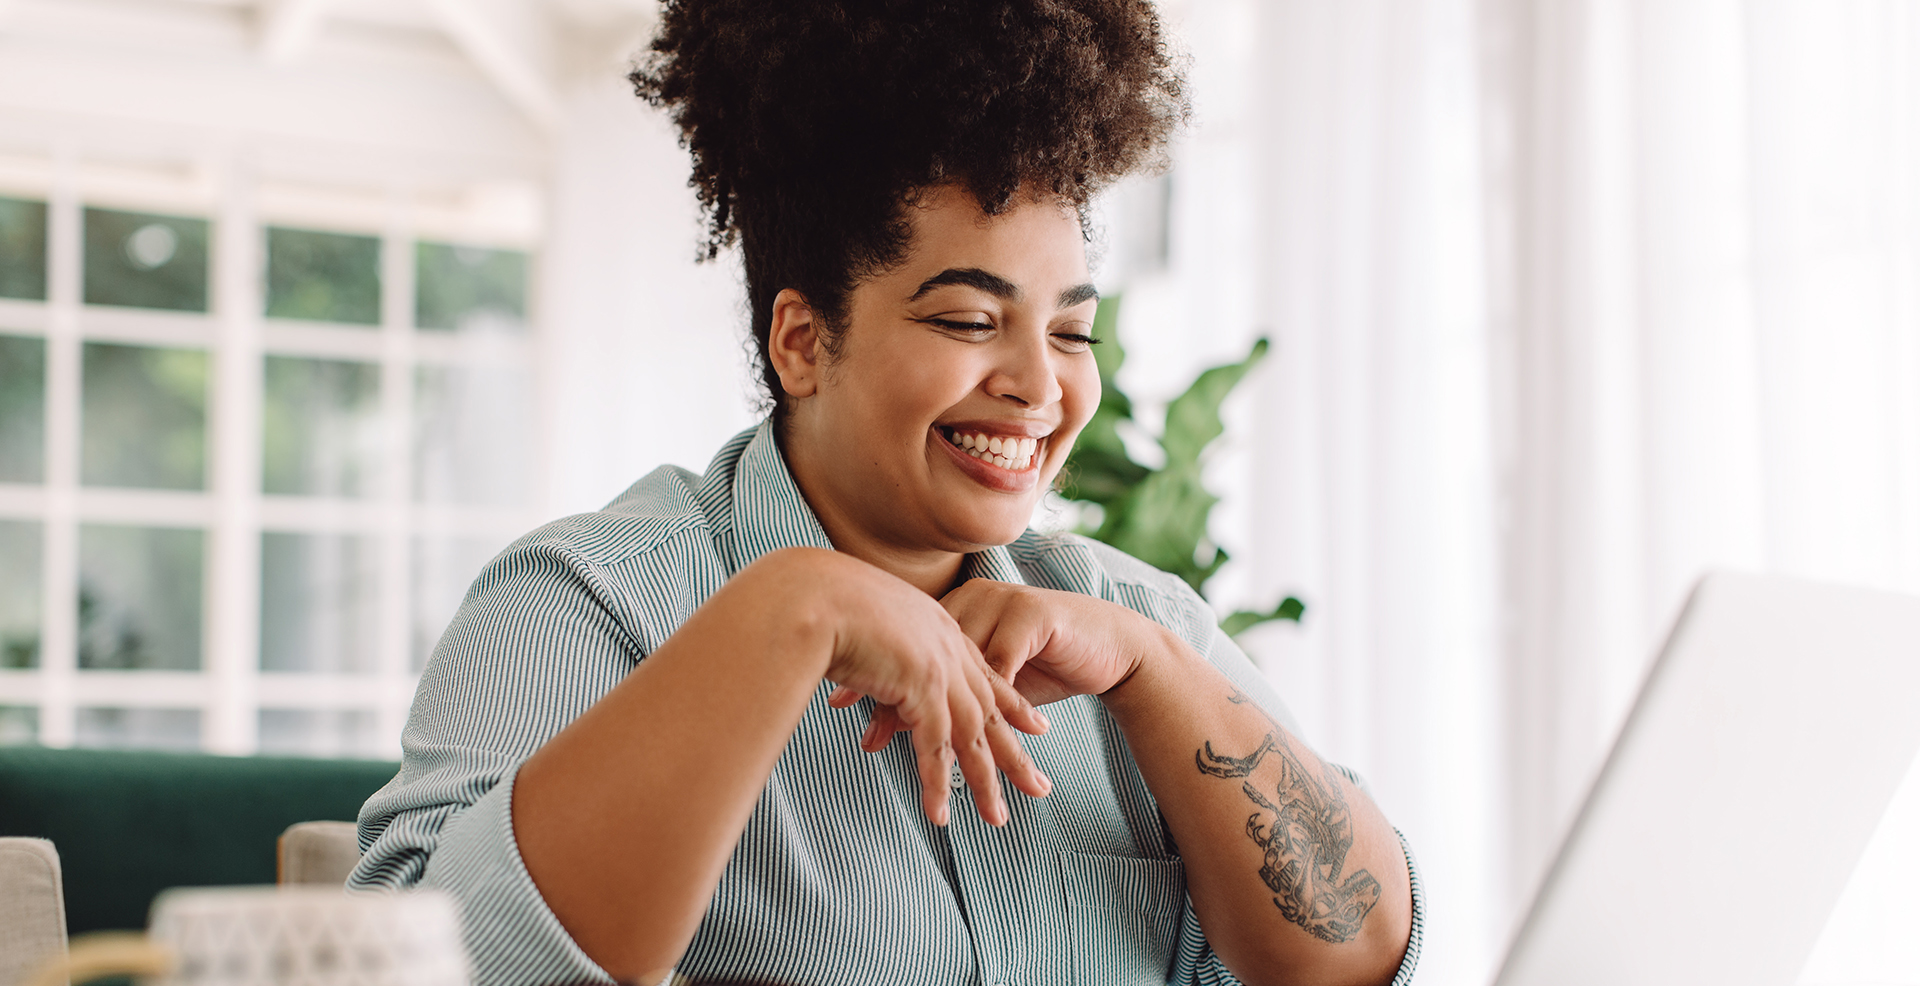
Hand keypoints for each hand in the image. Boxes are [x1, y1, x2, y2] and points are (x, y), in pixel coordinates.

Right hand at [790, 551, 1051, 827]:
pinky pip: (934, 747)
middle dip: (1014, 752)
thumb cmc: (822, 601)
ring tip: (997, 819)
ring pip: (972, 736)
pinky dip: (937, 784)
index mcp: (938, 627)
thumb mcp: (863, 620)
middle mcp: (948, 648)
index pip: (984, 673)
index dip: (1011, 703)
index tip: (1035, 726)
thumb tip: (866, 662)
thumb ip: (877, 644)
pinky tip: (941, 814)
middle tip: (1038, 786)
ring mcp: (938, 669)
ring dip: (985, 781)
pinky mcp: (921, 689)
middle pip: (990, 710)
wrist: (814, 594)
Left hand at [847, 579, 1156, 749]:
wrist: (1110, 644)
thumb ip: (945, 690)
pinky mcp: (1034, 618)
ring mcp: (1003, 604)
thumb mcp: (988, 677)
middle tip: (866, 733)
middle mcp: (975, 600)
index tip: (839, 700)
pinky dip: (985, 700)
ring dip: (938, 708)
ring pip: (960, 663)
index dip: (874, 673)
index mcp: (956, 608)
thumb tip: (889, 718)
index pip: (906, 642)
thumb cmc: (1046, 662)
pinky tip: (970, 728)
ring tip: (913, 743)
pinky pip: (1002, 664)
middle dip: (895, 696)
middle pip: (925, 652)